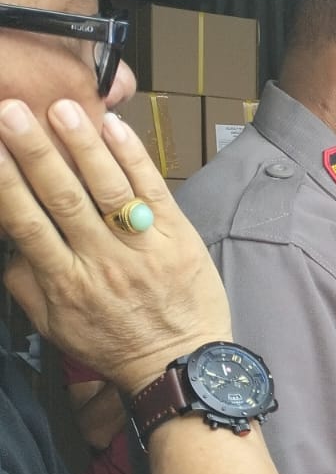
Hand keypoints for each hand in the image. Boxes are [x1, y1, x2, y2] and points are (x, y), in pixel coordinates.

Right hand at [0, 99, 229, 393]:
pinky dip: (135, 157)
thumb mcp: (55, 324)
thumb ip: (26, 281)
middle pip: (63, 198)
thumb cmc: (113, 342)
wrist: (180, 364)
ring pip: (109, 190)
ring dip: (84, 145)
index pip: (26, 223)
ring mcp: (144, 249)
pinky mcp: (180, 239)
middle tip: (10, 111)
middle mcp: (102, 262)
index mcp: (65, 282)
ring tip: (62, 109)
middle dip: (35, 151)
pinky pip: (155, 191)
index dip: (4, 183)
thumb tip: (8, 240)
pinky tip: (115, 127)